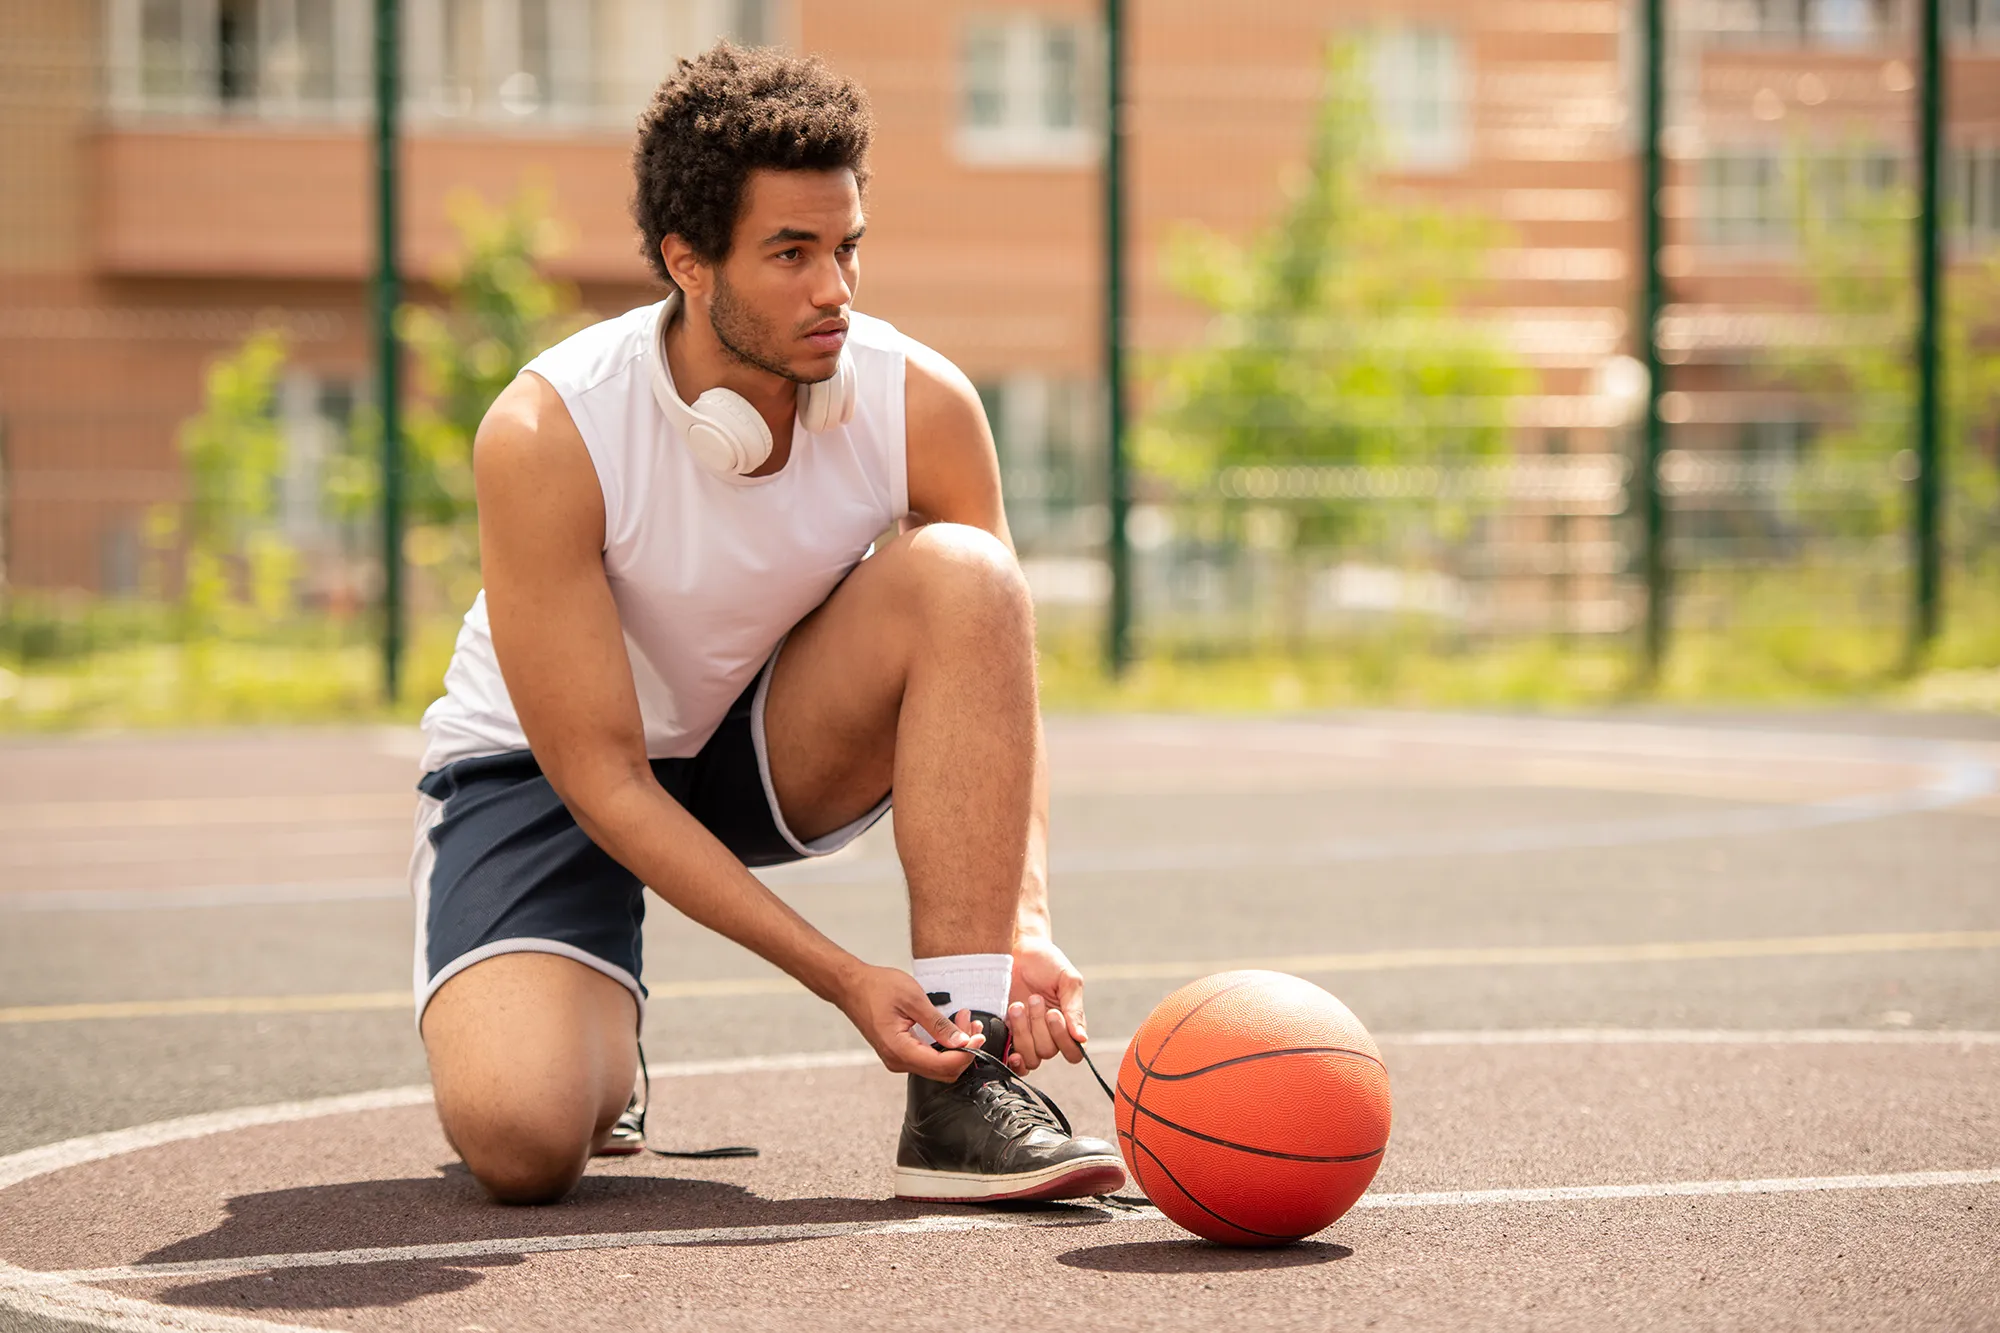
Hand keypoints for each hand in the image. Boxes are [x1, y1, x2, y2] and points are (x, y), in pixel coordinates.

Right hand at [835, 963, 983, 1081]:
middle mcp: (898, 1061)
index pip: (943, 1065)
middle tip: (972, 1025)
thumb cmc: (877, 988)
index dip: (966, 1053)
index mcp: (899, 1050)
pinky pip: (928, 1058)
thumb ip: (938, 1023)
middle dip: (964, 1050)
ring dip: (955, 1048)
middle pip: (943, 1071)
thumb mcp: (913, 999)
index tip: (978, 1035)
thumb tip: (962, 1042)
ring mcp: (898, 1059)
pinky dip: (944, 1046)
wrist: (851, 986)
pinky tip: (950, 1028)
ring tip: (963, 1021)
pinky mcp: (899, 1053)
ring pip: (937, 1066)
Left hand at [1007, 932, 1087, 1072]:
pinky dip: (1011, 1058)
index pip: (1073, 1052)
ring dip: (1022, 1033)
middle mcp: (1049, 1035)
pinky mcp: (1008, 1036)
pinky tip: (1009, 1042)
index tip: (1052, 1013)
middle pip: (1048, 1052)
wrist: (1017, 950)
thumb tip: (1081, 1039)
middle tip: (1034, 999)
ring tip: (1017, 1006)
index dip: (1062, 1038)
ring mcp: (1028, 1037)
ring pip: (1030, 1057)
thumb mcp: (1067, 980)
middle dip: (1039, 1026)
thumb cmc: (1047, 962)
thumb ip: (1075, 1009)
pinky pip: (1012, 1061)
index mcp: (1068, 1024)